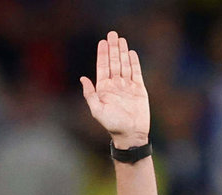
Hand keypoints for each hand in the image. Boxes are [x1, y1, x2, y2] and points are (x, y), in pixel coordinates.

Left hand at [80, 31, 149, 147]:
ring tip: (121, 39)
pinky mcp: (139, 89)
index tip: (102, 42)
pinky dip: (134, 62)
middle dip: (113, 48)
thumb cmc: (112, 125)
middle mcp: (115, 85)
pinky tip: (131, 53)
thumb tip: (83, 78)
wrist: (131, 134)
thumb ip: (90, 94)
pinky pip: (136, 72)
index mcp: (104, 89)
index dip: (103, 54)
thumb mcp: (97, 111)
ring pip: (124, 65)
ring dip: (123, 52)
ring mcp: (127, 86)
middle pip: (114, 62)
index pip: (103, 67)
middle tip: (112, 34)